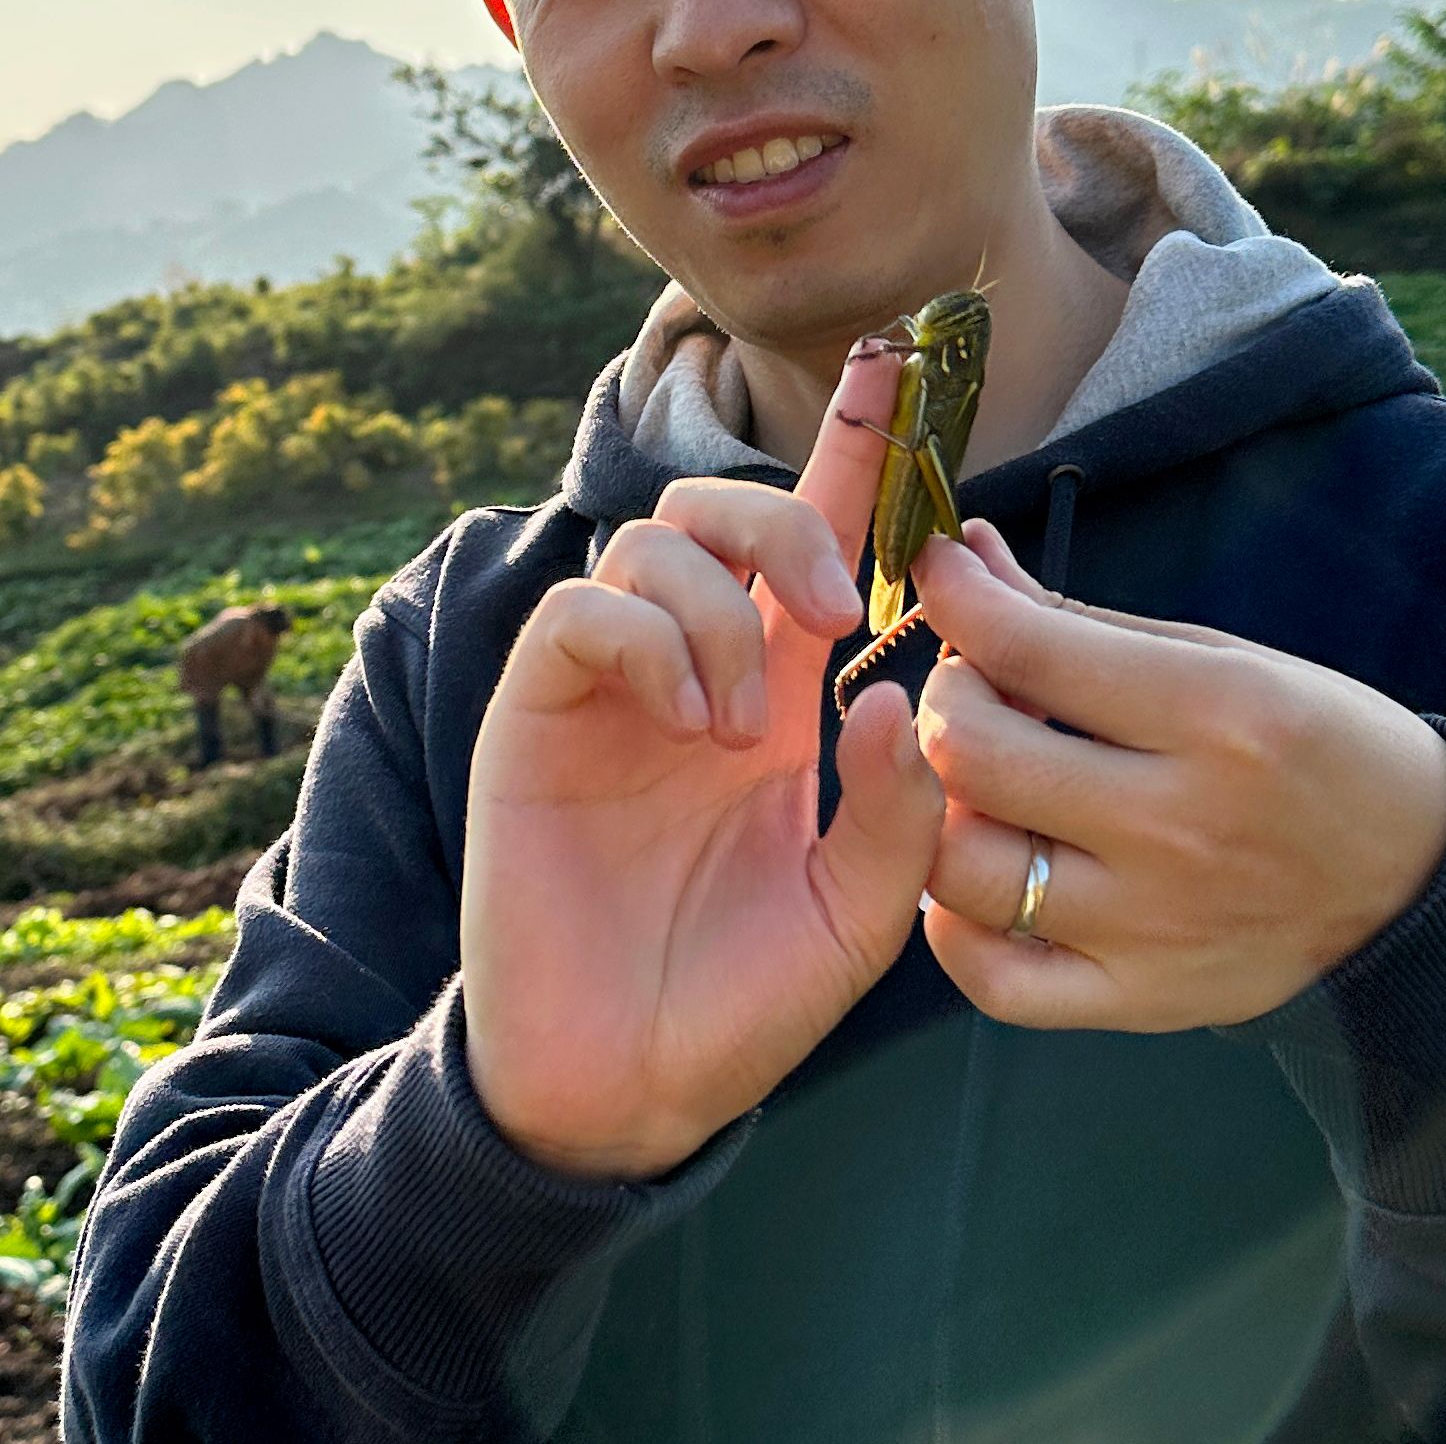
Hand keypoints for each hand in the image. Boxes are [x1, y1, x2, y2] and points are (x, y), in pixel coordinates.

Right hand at [460, 341, 944, 1182]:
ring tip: (744, 722)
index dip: (856, 448)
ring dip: (720, 605)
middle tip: (838, 613)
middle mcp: (696, 663)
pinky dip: (646, 638)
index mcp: (779, 690)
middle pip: (726, 505)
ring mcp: (612, 684)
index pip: (821, 538)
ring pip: (653, 541)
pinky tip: (686, 719)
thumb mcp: (861, 912)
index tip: (903, 362)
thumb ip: (898, 808)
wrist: (624, 1088)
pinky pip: (582, 611)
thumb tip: (892, 692)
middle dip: (792, 519)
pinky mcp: (539, 713)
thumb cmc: (743, 998)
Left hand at [911, 520, 1445, 1030]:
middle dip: (941, 694)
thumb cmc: (1320, 746)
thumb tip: (968, 560)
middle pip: (972, 753)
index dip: (953, 592)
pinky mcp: (1145, 999)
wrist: (1420, 883)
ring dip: (940, 806)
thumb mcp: (1222, 655)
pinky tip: (980, 874)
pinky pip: (997, 978)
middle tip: (969, 682)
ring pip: (964, 867)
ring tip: (975, 779)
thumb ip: (1078, 620)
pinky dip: (958, 926)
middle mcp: (1177, 825)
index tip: (937, 569)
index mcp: (1213, 713)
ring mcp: (1154, 925)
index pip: (1025, 646)